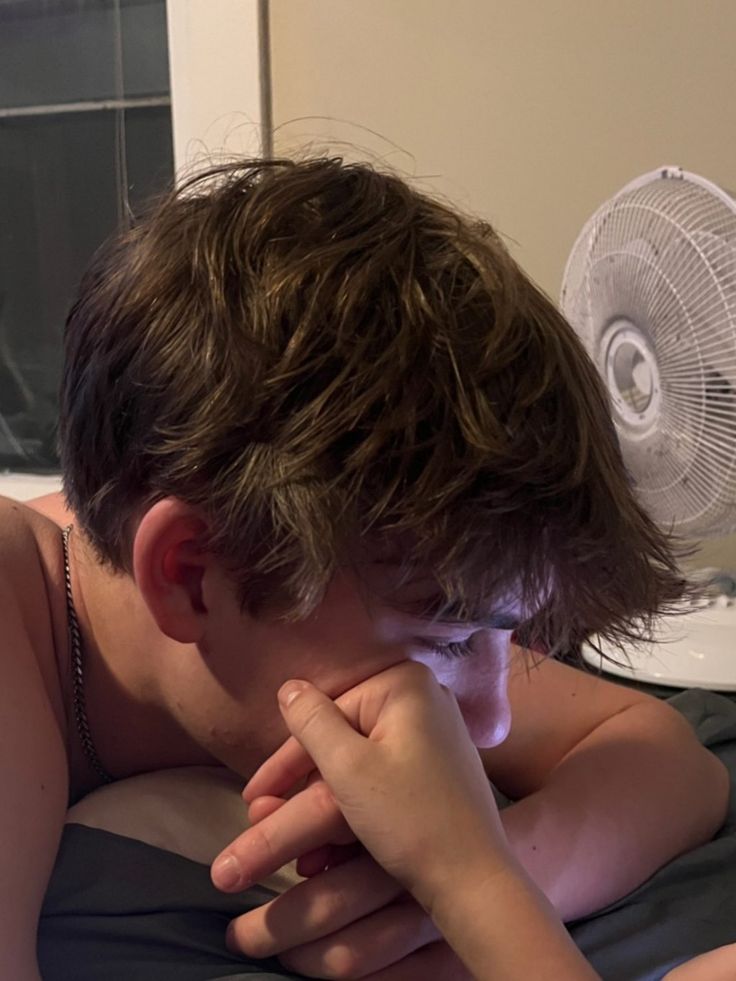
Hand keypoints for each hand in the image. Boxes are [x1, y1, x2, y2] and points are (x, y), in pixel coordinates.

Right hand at [212, 661, 511, 976]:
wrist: (475, 881)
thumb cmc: (410, 820)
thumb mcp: (349, 768)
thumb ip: (312, 722)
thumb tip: (289, 688)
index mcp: (405, 685)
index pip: (325, 715)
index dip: (286, 760)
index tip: (253, 798)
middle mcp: (426, 697)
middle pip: (343, 733)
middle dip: (304, 780)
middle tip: (262, 815)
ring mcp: (437, 732)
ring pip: (361, 757)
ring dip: (325, 795)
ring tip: (294, 835)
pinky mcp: (441, 766)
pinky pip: (385, 772)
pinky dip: (357, 799)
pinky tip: (332, 836)